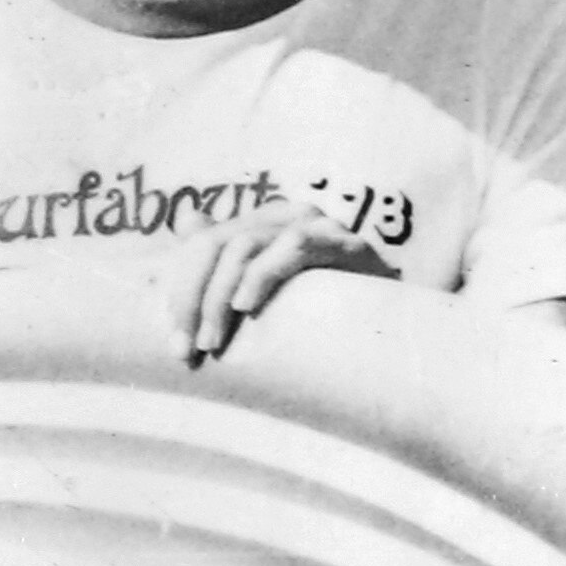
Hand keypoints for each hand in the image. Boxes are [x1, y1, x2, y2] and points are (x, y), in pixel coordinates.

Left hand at [174, 207, 392, 364]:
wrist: (392, 324)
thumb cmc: (322, 308)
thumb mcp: (264, 288)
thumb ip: (224, 254)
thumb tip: (185, 220)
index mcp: (263, 222)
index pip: (202, 245)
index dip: (179, 291)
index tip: (173, 344)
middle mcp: (287, 216)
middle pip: (216, 245)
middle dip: (191, 300)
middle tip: (185, 349)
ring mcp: (317, 226)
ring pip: (244, 248)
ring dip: (219, 299)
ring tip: (213, 342)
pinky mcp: (344, 243)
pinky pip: (292, 247)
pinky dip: (262, 276)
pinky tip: (246, 307)